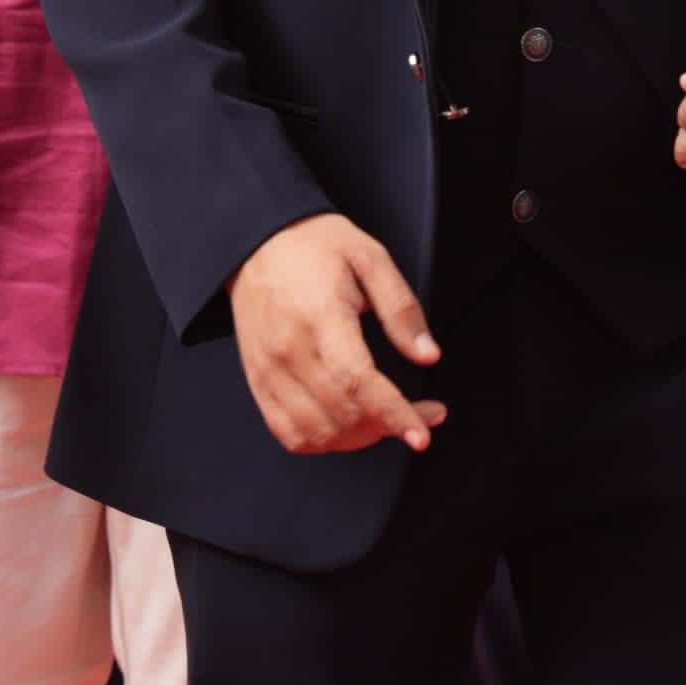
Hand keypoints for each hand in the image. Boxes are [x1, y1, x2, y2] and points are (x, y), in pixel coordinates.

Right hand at [224, 214, 445, 454]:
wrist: (256, 242)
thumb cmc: (315, 246)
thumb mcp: (370, 258)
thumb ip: (401, 308)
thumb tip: (429, 355)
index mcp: (320, 316)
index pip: (359, 382)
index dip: (395, 414)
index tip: (422, 434)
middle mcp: (289, 350)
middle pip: (343, 413)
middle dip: (390, 426)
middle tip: (422, 417)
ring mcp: (269, 370)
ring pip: (317, 432)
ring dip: (359, 439)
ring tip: (387, 422)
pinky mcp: (258, 382)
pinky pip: (289, 432)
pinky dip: (323, 441)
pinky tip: (348, 428)